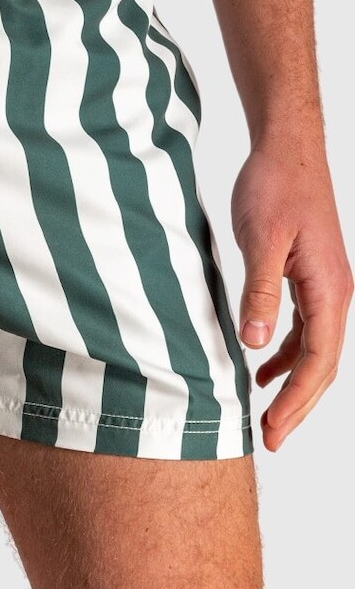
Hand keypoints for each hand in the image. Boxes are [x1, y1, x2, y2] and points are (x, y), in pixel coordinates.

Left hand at [232, 141, 352, 450]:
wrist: (287, 150)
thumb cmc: (275, 187)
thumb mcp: (261, 241)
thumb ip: (259, 293)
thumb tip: (254, 345)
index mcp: (329, 289)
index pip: (318, 360)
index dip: (296, 400)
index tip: (273, 430)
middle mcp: (334, 292)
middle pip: (322, 364)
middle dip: (298, 404)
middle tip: (271, 439)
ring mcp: (324, 285)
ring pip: (315, 349)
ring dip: (293, 383)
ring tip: (267, 414)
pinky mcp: (308, 276)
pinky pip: (304, 327)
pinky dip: (286, 353)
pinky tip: (263, 366)